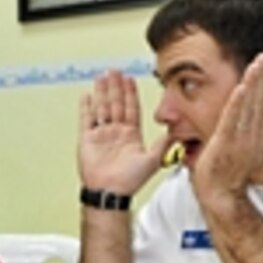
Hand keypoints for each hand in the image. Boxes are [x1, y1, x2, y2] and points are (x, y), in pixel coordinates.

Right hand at [79, 70, 170, 194]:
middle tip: (114, 71)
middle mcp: (116, 132)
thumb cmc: (130, 181)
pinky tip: (87, 96)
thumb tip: (175, 132)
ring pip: (102, 107)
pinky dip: (86, 107)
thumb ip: (163, 144)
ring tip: (102, 77)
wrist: (110, 191)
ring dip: (102, 92)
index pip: (131, 108)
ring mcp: (101, 135)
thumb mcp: (153, 160)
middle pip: (116, 103)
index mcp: (131, 135)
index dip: (130, 93)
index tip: (129, 79)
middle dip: (115, 86)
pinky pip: (86, 120)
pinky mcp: (88, 140)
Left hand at [191, 53, 262, 206]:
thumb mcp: (255, 148)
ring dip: (252, 86)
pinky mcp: (226, 144)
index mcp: (257, 134)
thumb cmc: (233, 174)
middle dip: (262, 79)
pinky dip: (237, 105)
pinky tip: (240, 89)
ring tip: (256, 66)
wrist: (223, 196)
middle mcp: (251, 135)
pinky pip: (232, 121)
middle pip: (259, 101)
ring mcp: (239, 140)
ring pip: (248, 107)